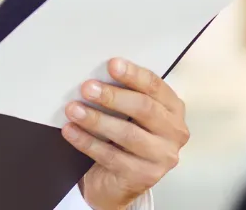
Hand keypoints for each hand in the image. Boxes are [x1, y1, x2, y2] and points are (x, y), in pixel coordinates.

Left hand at [64, 58, 189, 209]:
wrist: (119, 181)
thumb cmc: (124, 138)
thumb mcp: (130, 114)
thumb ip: (125, 95)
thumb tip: (97, 75)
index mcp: (173, 109)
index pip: (155, 86)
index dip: (133, 75)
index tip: (111, 65)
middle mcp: (174, 133)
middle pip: (144, 108)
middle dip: (113, 96)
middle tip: (87, 88)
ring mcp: (161, 157)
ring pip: (127, 134)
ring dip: (97, 120)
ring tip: (73, 109)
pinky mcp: (144, 176)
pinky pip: (111, 156)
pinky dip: (87, 142)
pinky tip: (71, 131)